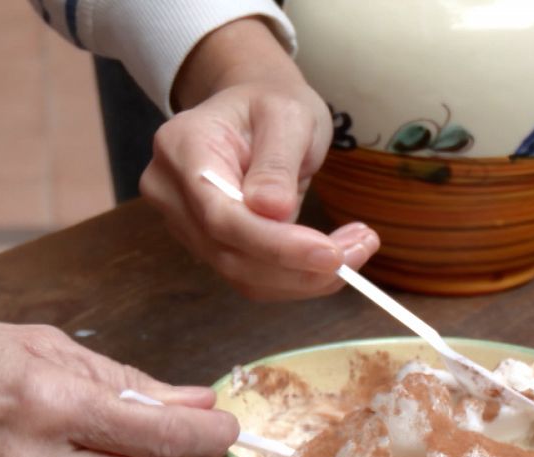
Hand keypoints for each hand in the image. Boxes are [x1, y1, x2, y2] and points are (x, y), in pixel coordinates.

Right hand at [139, 17, 379, 299]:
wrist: (252, 109)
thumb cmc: (271, 102)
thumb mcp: (287, 114)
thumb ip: (277, 161)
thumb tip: (273, 211)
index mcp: (182, 148)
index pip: (220, 215)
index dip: (274, 244)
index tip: (330, 253)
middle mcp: (170, 191)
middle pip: (229, 253)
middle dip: (299, 265)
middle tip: (363, 247)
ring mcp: (184, 223)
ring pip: (241, 274)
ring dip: (304, 276)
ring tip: (358, 247)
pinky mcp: (208, 245)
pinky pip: (250, 276)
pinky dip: (295, 276)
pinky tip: (331, 257)